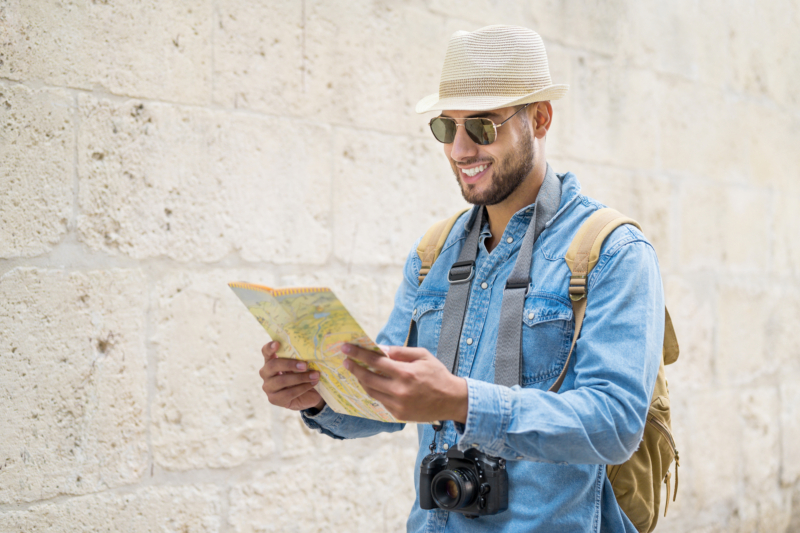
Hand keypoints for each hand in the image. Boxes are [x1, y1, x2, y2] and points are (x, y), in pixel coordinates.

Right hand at [259, 341, 325, 411]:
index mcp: (271, 361)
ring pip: (281, 381)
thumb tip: (312, 351)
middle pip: (272, 365)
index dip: (270, 347)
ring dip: (300, 378)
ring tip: (315, 375)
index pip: (266, 351)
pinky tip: (312, 384)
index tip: (278, 343)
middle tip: (305, 365)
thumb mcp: (302, 366)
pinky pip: (288, 393)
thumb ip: (301, 358)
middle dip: (289, 364)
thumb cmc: (303, 375)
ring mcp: (268, 387)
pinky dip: (302, 388)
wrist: (308, 395)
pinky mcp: (274, 399)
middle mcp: (266, 373)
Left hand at [341, 344, 467, 422]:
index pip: (375, 362)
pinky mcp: (398, 414)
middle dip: (354, 368)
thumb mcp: (422, 356)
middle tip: (346, 360)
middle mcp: (400, 391)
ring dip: (361, 380)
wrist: (452, 400)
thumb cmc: (437, 374)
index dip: (358, 354)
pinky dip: (374, 391)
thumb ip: (400, 352)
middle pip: (368, 378)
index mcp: (406, 373)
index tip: (346, 348)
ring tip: (356, 371)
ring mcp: (398, 405)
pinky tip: (371, 384)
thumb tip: (379, 349)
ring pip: (371, 391)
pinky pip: (380, 401)